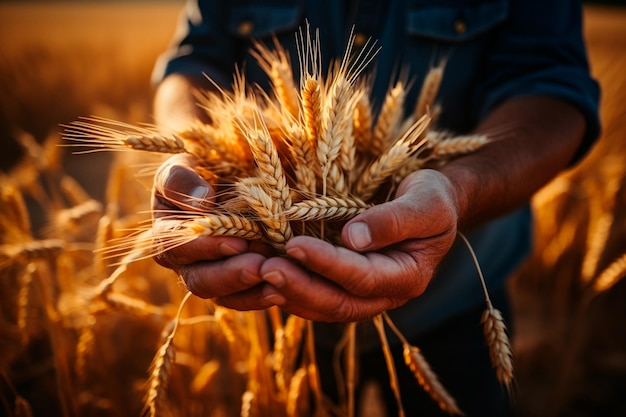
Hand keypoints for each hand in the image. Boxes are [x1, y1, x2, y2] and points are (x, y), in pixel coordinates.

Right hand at [151, 154, 274, 309]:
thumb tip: (202, 201)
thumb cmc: (204, 164)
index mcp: (167, 229)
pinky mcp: (233, 284)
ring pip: (221, 295)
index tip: (235, 241)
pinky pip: (243, 299)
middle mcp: (183, 260)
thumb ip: (183, 178)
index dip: (203, 246)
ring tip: (276, 281)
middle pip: (199, 278)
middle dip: (230, 275)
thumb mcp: (187, 162)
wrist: (231, 173)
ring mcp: (209, 274)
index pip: (174, 245)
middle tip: (259, 267)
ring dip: (249, 290)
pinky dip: (261, 297)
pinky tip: (282, 292)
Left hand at [258, 169, 459, 321]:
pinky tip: (267, 276)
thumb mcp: (426, 202)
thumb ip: (394, 220)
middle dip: (300, 287)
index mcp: (407, 276)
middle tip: (265, 269)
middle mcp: (385, 294)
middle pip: (339, 303)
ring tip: (258, 274)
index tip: (295, 245)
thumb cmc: (432, 198)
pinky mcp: (347, 286)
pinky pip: (318, 296)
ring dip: (291, 293)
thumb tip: (353, 238)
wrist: (432, 205)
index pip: (363, 277)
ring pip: (324, 307)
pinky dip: (292, 289)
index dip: (328, 264)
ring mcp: (365, 295)